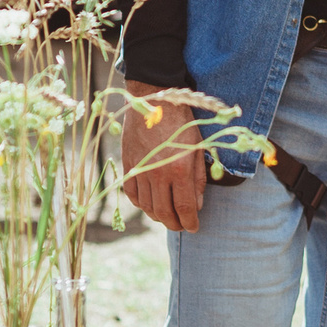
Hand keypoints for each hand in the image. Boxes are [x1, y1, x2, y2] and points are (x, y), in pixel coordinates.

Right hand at [121, 90, 204, 231]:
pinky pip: (131, 193)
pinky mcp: (128, 164)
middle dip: (174, 224)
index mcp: (179, 169)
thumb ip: (198, 179)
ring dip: (158, 216)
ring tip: (167, 217)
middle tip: (181, 226)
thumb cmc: (182, 122)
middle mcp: (158, 174)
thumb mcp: (198, 148)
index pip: (184, 208)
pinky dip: (140, 203)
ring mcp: (140, 170)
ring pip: (147, 206)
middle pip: (164, 212)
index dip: (189, 222)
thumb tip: (196, 205)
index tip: (194, 227)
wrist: (155, 99)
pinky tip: (149, 203)